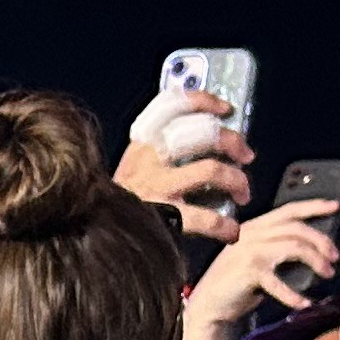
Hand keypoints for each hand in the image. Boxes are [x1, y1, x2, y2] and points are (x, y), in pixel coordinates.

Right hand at [117, 90, 252, 240]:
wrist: (94, 239)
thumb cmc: (122, 207)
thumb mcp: (135, 171)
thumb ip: (161, 155)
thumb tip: (210, 145)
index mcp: (141, 145)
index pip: (170, 105)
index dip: (202, 100)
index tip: (224, 108)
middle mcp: (148, 160)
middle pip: (200, 132)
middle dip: (231, 141)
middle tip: (246, 155)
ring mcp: (156, 187)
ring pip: (210, 169)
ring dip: (236, 179)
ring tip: (243, 193)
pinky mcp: (163, 217)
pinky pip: (206, 218)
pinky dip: (225, 226)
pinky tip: (231, 232)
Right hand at [187, 197, 339, 328]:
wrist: (208, 304)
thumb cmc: (237, 282)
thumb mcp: (256, 256)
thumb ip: (277, 246)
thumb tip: (315, 249)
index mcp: (255, 227)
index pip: (288, 210)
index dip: (313, 206)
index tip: (335, 206)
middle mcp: (252, 234)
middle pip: (297, 228)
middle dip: (321, 240)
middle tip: (336, 256)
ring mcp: (250, 251)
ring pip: (295, 247)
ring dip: (316, 260)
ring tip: (327, 274)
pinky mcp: (249, 271)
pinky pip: (280, 282)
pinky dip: (294, 295)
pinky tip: (304, 303)